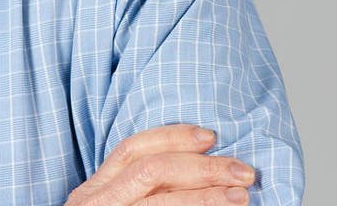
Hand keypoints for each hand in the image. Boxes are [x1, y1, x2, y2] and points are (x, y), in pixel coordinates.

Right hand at [65, 124, 255, 204]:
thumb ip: (143, 195)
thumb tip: (200, 171)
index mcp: (94, 190)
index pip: (132, 149)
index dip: (172, 137)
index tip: (209, 137)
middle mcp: (96, 203)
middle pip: (152, 170)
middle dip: (202, 167)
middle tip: (242, 171)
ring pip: (160, 197)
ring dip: (205, 194)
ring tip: (240, 196)